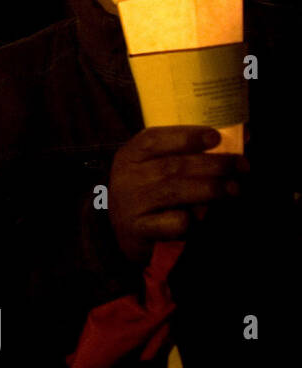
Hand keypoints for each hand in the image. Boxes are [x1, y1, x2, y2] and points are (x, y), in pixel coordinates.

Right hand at [108, 126, 245, 264]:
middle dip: (212, 164)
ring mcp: (130, 204)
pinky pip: (171, 222)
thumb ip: (193, 152)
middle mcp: (127, 178)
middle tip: (241, 165)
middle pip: (171, 166)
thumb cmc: (152, 191)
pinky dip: (190, 219)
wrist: (123, 231)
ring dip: (210, 188)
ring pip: (174, 192)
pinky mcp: (139, 230)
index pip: (154, 140)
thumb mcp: (160, 166)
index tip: (216, 137)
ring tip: (234, 188)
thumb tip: (243, 136)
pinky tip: (202, 217)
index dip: (186, 137)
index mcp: (131, 156)